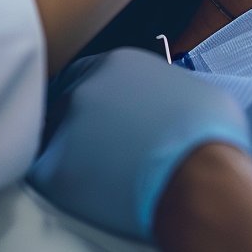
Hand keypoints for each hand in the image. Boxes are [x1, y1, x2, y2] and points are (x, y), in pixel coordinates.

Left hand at [29, 48, 251, 240]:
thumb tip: (168, 104)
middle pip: (67, 103)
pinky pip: (46, 175)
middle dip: (82, 123)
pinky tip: (89, 189)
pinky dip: (63, 183)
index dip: (97, 97)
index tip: (103, 113)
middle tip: (102, 146)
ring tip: (100, 171)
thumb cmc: (206, 134)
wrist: (199, 174)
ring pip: (54, 138)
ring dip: (72, 152)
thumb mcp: (191, 88)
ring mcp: (67, 126)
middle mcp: (87, 86)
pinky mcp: (55, 169)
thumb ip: (163, 89)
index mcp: (119, 62)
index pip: (89, 73)